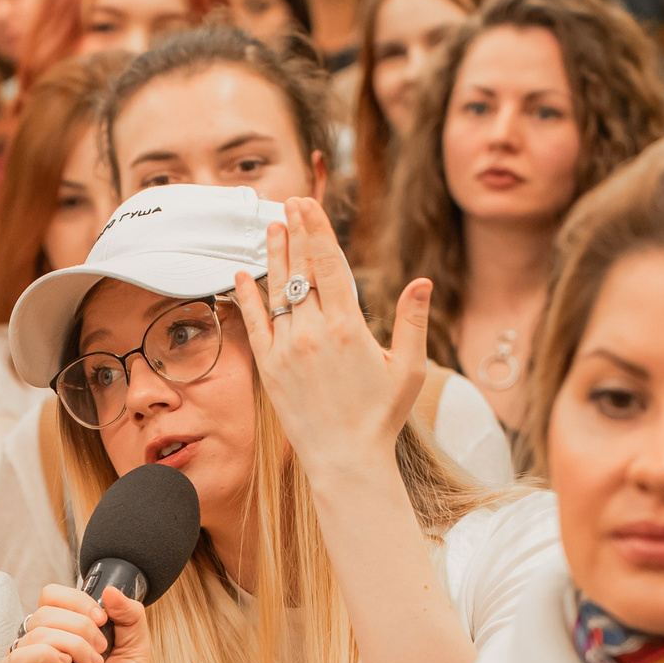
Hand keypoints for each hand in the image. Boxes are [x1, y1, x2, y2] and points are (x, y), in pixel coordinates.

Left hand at [226, 196, 426, 470]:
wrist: (345, 460)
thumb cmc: (381, 417)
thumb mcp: (408, 369)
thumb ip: (413, 322)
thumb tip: (422, 282)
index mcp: (348, 327)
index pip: (328, 265)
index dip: (316, 230)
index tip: (308, 205)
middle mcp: (313, 333)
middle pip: (301, 270)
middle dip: (295, 232)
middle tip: (288, 202)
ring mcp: (287, 350)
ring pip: (277, 292)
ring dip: (274, 256)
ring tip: (271, 227)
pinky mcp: (269, 369)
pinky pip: (255, 324)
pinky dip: (247, 297)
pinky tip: (241, 274)